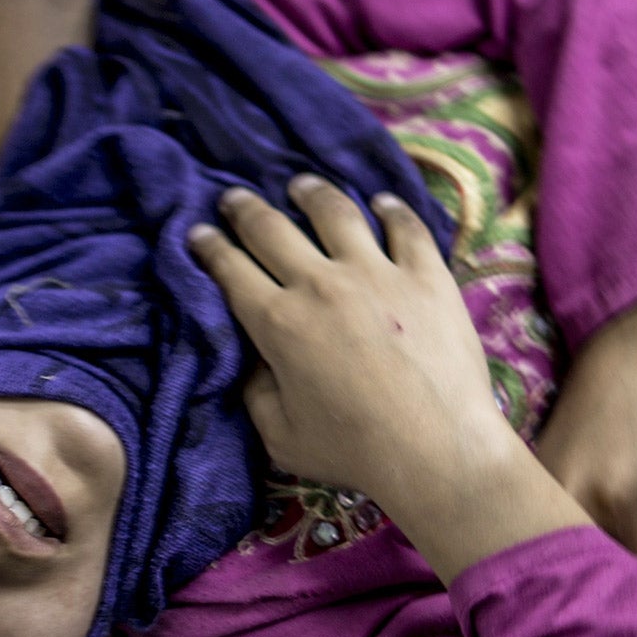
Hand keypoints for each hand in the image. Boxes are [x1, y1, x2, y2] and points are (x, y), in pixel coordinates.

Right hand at [190, 177, 591, 581]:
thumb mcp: (282, 438)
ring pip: (335, 212)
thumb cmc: (355, 451)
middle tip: (234, 198)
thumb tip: (251, 362)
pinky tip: (381, 202)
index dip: (210, 247)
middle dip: (244, 209)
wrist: (436, 448)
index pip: (231, 270)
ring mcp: (376, 272)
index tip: (200, 233)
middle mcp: (320, 283)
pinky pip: (404, 226)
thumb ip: (256, 394)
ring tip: (301, 186)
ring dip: (311, 194)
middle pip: (272, 229)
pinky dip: (390, 209)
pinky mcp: (425, 273)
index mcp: (278, 323)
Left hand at [537, 288, 636, 597]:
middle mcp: (573, 497)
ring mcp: (623, 490)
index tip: (609, 634)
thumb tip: (593, 587)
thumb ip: (569, 515)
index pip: (560, 576)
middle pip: (611, 584)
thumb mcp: (564, 458)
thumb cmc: (605, 400)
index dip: (590, 610)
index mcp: (538, 495)